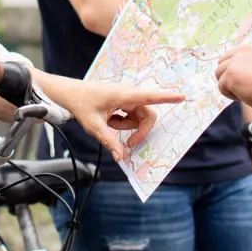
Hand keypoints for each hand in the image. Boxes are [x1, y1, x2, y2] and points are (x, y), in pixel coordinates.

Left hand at [50, 80, 184, 161]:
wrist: (69, 94)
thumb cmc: (80, 104)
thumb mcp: (94, 126)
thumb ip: (109, 141)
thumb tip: (121, 156)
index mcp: (124, 95)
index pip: (150, 96)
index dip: (167, 97)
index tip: (182, 97)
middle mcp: (128, 94)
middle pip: (147, 115)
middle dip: (140, 131)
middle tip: (130, 145)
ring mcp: (126, 98)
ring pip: (137, 117)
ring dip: (126, 126)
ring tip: (107, 124)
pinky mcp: (123, 101)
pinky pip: (129, 116)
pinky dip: (120, 122)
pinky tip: (107, 119)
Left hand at [214, 44, 251, 110]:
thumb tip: (240, 75)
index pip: (232, 56)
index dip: (235, 70)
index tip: (244, 80)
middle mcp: (242, 51)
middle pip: (222, 63)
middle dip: (228, 76)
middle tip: (241, 88)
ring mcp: (234, 62)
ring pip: (219, 75)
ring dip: (228, 86)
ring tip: (244, 93)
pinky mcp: (229, 75)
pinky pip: (221, 87)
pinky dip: (229, 95)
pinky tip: (243, 97)